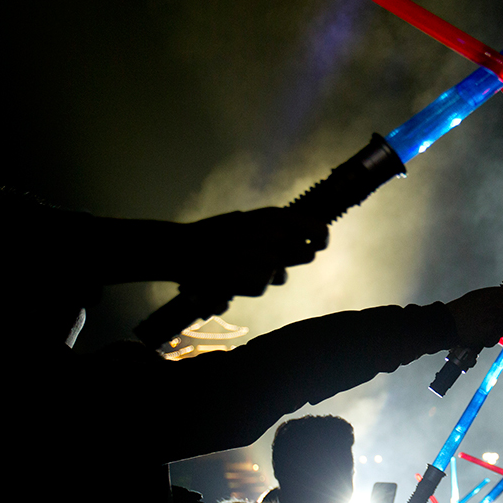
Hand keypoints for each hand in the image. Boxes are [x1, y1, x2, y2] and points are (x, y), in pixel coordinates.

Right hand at [183, 208, 328, 295]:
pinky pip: (262, 287)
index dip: (321, 238)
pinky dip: (247, 286)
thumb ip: (276, 228)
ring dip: (265, 275)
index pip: (319, 228)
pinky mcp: (254, 278)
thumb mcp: (246, 219)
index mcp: (273, 215)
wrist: (180, 248)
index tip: (318, 244)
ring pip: (281, 275)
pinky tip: (230, 276)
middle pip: (306, 255)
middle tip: (272, 258)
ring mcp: (265, 257)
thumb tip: (309, 242)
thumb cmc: (214, 233)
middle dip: (292, 260)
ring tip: (240, 265)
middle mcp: (274, 234)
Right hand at [446, 286, 502, 348]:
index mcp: (493, 294)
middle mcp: (496, 305)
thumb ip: (493, 298)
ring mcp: (494, 320)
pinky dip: (490, 338)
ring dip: (498, 329)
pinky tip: (480, 333)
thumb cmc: (460, 309)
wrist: (448, 322)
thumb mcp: (478, 296)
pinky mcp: (490, 333)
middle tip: (497, 319)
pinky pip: (497, 338)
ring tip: (483, 327)